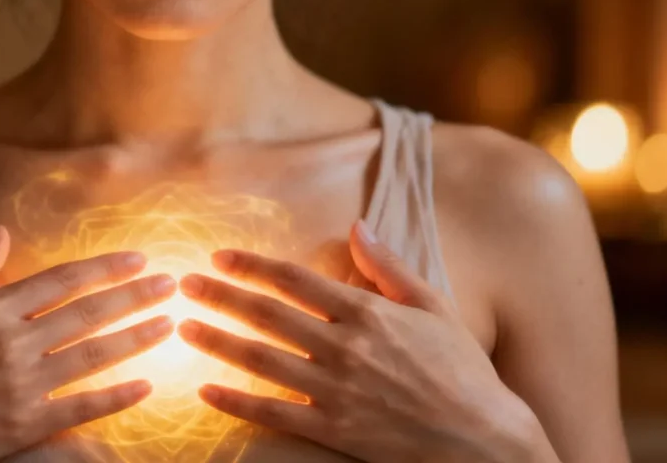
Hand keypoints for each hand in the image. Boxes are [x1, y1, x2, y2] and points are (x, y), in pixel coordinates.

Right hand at [0, 227, 176, 462]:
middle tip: (173, 284)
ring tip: (170, 323)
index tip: (137, 259)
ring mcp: (21, 385)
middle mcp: (12, 342)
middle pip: (88, 312)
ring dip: (137, 337)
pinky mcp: (25, 426)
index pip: (61, 280)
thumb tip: (1, 232)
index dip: (104, 268)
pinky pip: (80, 408)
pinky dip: (115, 396)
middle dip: (135, 295)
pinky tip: (146, 386)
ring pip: (93, 354)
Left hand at [176, 221, 538, 462]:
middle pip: (268, 315)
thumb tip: (357, 226)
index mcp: (367, 312)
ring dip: (218, 341)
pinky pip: (275, 414)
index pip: (295, 280)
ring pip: (263, 360)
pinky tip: (207, 392)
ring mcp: (336, 391)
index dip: (253, 265)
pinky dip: (238, 403)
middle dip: (221, 296)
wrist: (484, 441)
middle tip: (183, 284)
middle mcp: (345, 348)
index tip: (221, 256)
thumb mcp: (434, 306)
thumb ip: (389, 267)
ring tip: (182, 327)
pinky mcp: (334, 430)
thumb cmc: (462, 369)